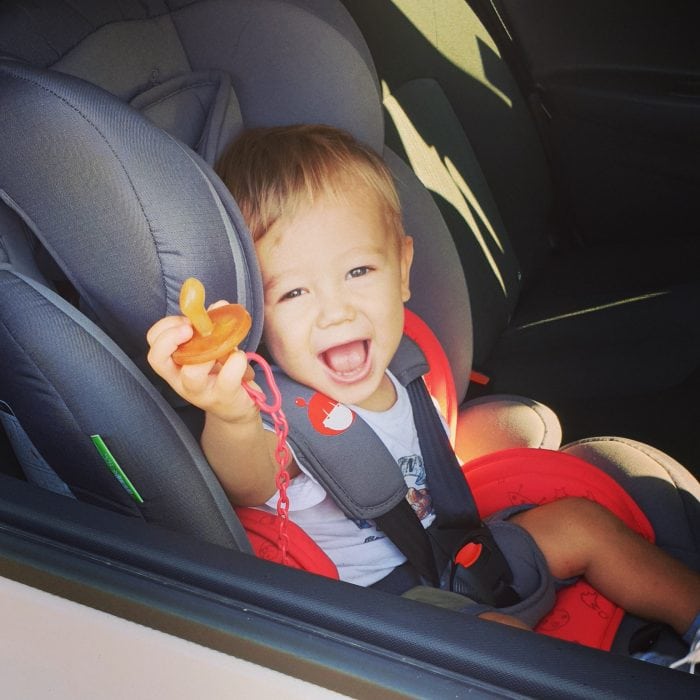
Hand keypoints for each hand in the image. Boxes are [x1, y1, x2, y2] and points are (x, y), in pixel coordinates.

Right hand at [146, 308, 258, 423]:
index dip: (164, 330)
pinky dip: (236, 362)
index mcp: (174, 367)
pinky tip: (239, 356)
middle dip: (171, 338)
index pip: (153, 347)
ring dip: (205, 351)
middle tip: (190, 329)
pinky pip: (227, 379)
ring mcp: (201, 392)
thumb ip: (211, 329)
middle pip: (158, 360)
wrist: (237, 408)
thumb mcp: (210, 352)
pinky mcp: (224, 397)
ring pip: (191, 375)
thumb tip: (218, 306)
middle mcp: (181, 381)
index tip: (186, 321)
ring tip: (220, 345)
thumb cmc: (220, 375)